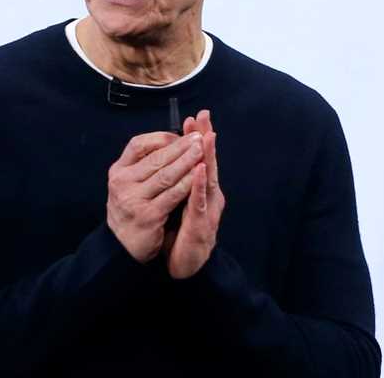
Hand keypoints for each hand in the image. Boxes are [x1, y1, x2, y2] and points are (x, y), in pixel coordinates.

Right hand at [106, 131, 205, 263]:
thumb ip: (143, 165)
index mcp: (118, 171)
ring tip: (202, 151)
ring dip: (187, 161)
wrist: (122, 246)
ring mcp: (134, 199)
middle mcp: (122, 183)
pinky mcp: (148, 215)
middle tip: (199, 137)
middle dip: (180, 147)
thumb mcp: (128, 184)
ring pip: (166, 175)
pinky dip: (188, 183)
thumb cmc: (131, 209)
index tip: (180, 135)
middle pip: (155, 158)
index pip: (138, 145)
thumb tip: (170, 141)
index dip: (160, 138)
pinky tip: (200, 175)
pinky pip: (173, 195)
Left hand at [166, 109, 224, 278]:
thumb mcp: (180, 205)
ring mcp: (207, 211)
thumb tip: (174, 163)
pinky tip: (199, 170)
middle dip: (205, 138)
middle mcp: (208, 197)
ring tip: (207, 135)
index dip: (199, 138)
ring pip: (209, 179)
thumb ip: (180, 185)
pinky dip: (200, 185)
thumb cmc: (182, 235)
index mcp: (202, 191)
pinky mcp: (201, 226)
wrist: (187, 267)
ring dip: (208, 156)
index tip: (195, 117)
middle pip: (208, 162)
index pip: (200, 159)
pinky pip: (200, 203)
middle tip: (203, 115)